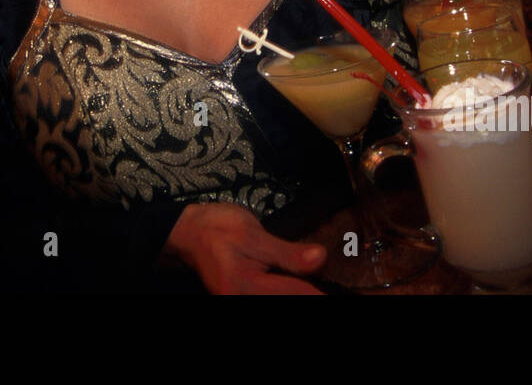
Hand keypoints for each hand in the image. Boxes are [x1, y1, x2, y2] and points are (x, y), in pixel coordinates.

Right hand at [162, 202, 325, 293]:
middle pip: (292, 299)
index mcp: (247, 288)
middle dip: (310, 291)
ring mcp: (243, 302)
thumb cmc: (216, 229)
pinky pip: (275, 295)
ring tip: (318, 282)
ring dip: (301, 289)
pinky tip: (300, 281)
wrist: (187, 234)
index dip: (322, 294)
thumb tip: (321, 259)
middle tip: (333, 283)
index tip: (343, 291)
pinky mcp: (245, 298)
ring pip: (284, 297)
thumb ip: (287, 252)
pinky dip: (291, 289)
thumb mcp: (252, 235)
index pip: (298, 295)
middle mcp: (244, 302)